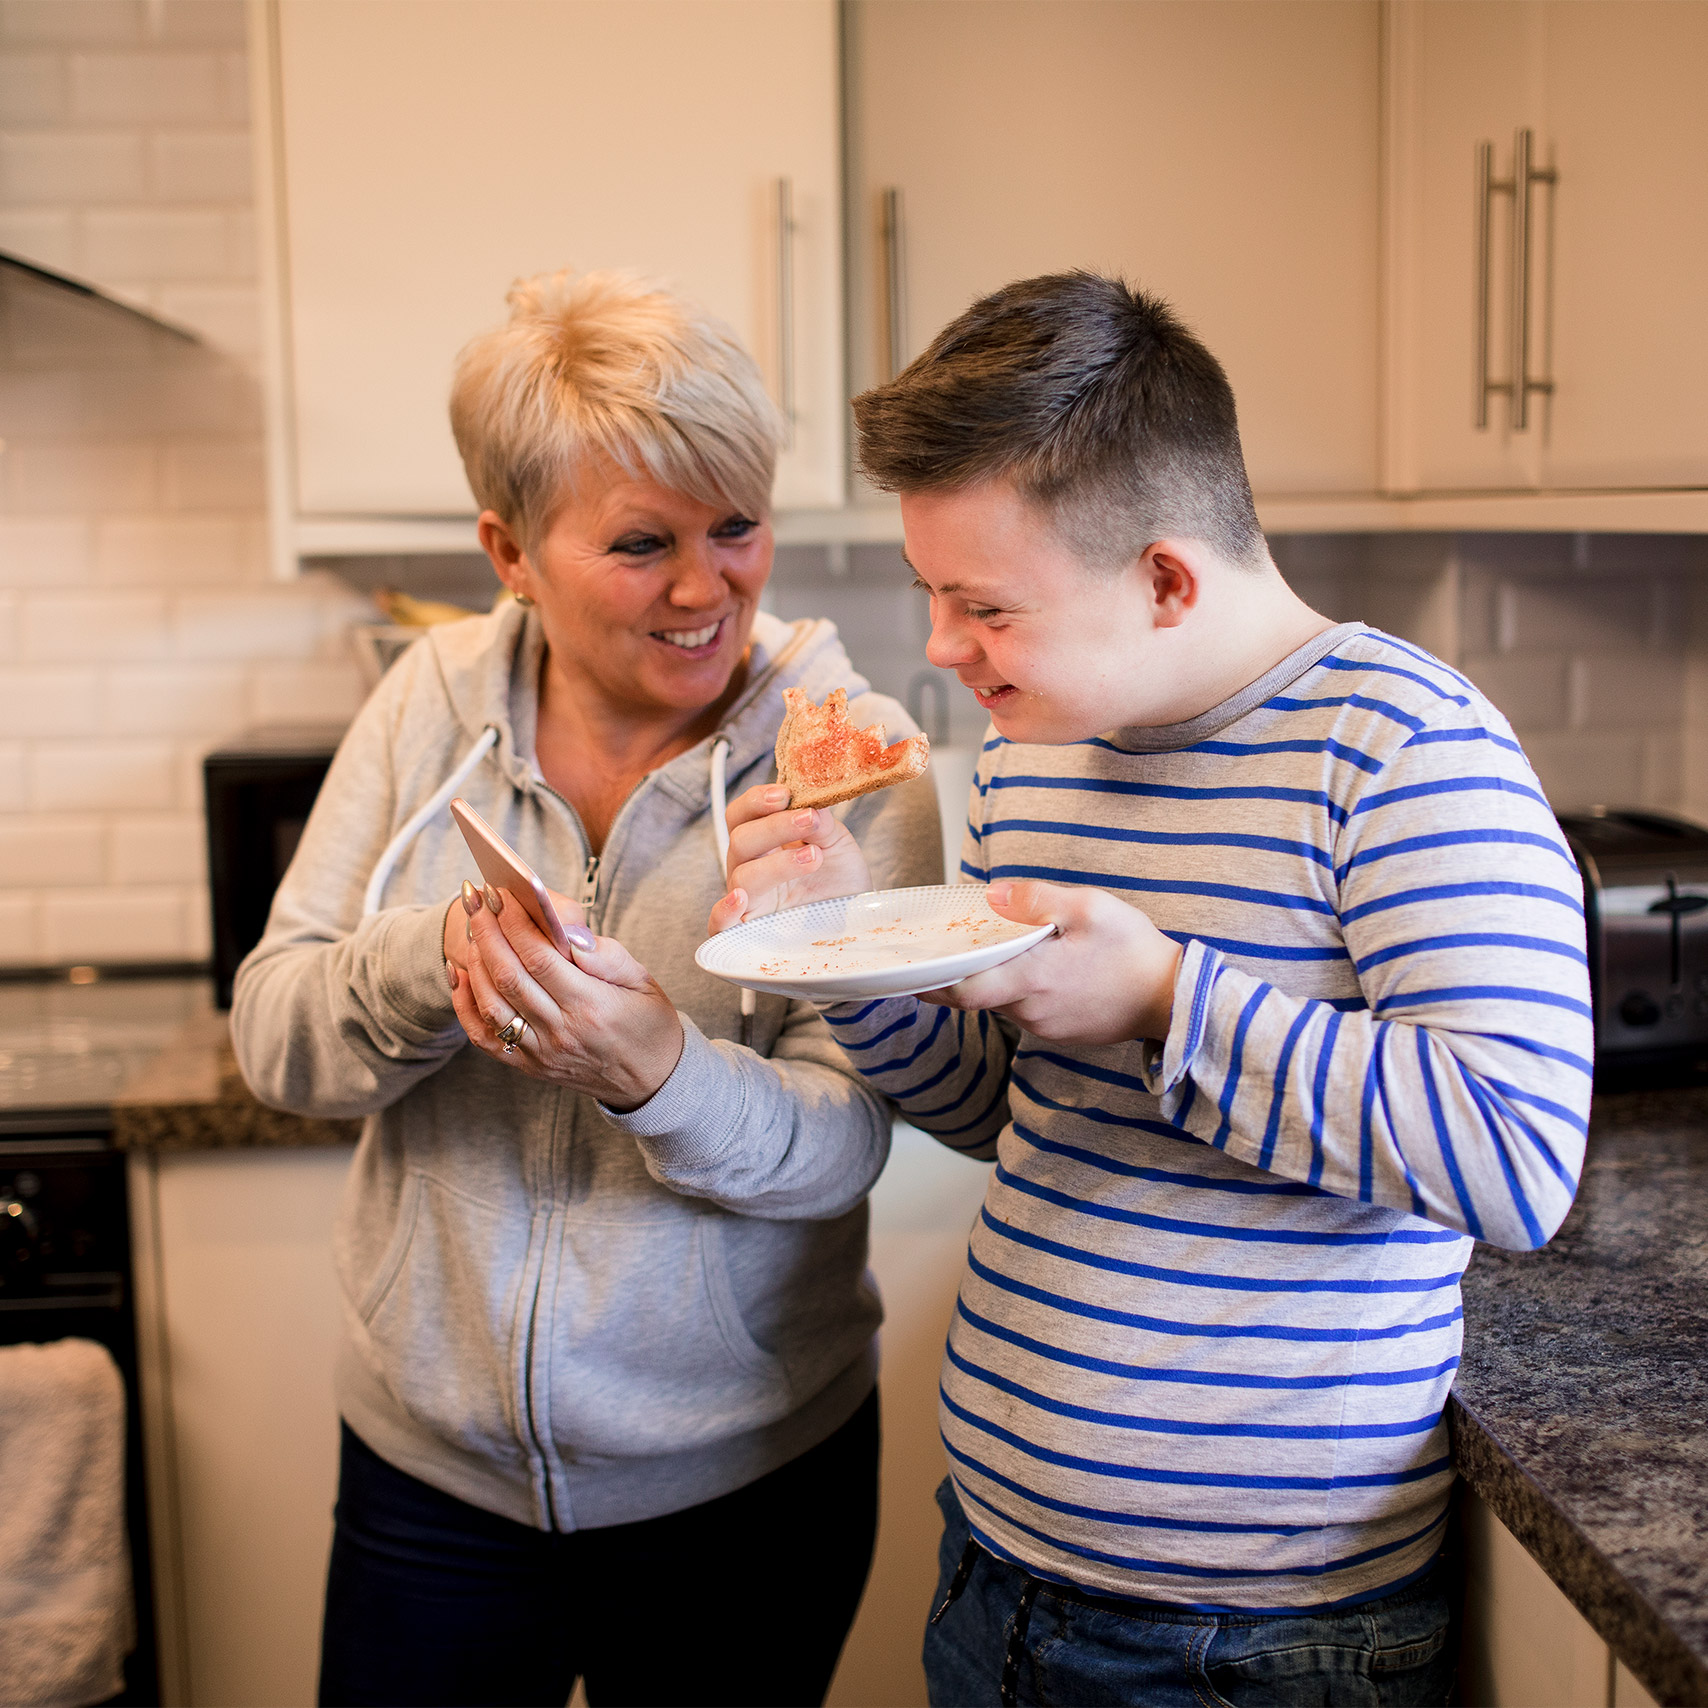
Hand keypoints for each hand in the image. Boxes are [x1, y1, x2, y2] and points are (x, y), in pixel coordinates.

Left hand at [447, 882, 683, 1111]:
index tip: (501, 894)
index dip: (515, 922)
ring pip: (491, 1004)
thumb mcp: (643, 981)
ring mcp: (541, 1053)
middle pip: (509, 975)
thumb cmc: (649, 1024)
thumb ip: (606, 955)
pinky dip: (465, 1004)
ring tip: (472, 928)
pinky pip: (486, 1037)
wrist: (652, 1081)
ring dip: (475, 961)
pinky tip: (460, 972)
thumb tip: (567, 931)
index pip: (539, 957)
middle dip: (487, 931)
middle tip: (476, 899)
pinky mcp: (530, 1066)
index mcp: (592, 1006)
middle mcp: (561, 1032)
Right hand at [708, 783, 872, 934]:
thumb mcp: (838, 844)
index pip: (742, 815)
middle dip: (775, 826)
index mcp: (764, 842)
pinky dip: (723, 911)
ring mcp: (749, 901)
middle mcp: (750, 868)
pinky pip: (719, 925)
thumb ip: (821, 822)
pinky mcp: (748, 933)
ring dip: (777, 863)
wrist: (857, 919)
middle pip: (740, 840)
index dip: (756, 801)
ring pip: (741, 876)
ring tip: (814, 857)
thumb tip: (810, 800)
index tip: (785, 795)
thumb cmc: (842, 880)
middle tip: (810, 820)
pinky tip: (741, 899)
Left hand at [921, 878, 1182, 1045]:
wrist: (1172, 999)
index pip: (963, 990)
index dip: (930, 983)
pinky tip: (1027, 968)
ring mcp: (1045, 1026)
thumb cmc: (1133, 951)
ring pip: (1002, 1003)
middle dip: (956, 976)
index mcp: (1031, 979)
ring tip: (987, 951)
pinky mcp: (1061, 1032)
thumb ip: (1037, 900)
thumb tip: (994, 894)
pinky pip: (1025, 1010)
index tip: (906, 973)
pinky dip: (1016, 990)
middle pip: (977, 997)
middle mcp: (1031, 1010)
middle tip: (936, 954)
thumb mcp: (1089, 908)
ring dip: (991, 980)